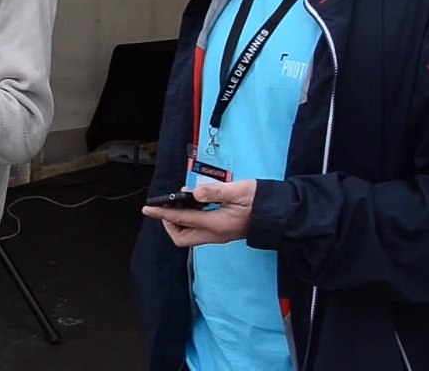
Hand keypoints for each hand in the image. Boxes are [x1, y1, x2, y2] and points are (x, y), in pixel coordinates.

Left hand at [141, 180, 256, 246]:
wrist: (280, 216)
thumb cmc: (261, 202)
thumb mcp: (239, 191)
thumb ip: (216, 192)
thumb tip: (195, 193)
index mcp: (217, 225)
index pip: (182, 220)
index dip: (162, 214)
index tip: (148, 209)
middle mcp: (215, 235)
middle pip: (181, 237)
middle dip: (169, 223)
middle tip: (167, 206)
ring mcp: (218, 236)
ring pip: (189, 235)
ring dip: (179, 222)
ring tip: (180, 202)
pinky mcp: (222, 233)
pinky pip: (199, 230)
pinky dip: (190, 220)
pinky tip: (195, 204)